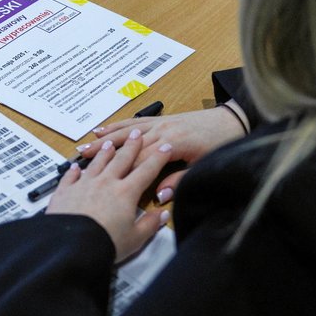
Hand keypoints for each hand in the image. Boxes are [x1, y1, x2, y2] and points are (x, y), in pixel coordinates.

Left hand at [46, 129, 173, 261]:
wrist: (72, 247)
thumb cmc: (104, 244)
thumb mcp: (135, 239)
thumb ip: (150, 224)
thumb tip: (162, 215)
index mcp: (125, 193)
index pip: (146, 170)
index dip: (157, 158)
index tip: (164, 148)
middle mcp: (105, 183)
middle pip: (121, 159)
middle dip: (131, 146)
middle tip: (136, 134)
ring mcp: (84, 185)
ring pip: (97, 163)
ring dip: (104, 152)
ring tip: (109, 144)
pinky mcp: (65, 192)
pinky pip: (71, 176)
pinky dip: (74, 170)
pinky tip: (75, 167)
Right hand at [75, 106, 246, 202]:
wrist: (233, 122)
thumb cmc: (221, 145)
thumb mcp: (202, 167)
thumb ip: (179, 181)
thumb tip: (160, 196)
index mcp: (172, 143)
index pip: (140, 158)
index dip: (121, 169)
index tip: (102, 177)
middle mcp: (163, 129)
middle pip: (128, 142)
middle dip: (104, 150)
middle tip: (82, 158)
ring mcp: (161, 122)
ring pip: (128, 130)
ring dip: (107, 137)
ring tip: (87, 143)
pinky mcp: (162, 119)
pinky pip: (136, 121)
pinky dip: (119, 125)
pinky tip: (106, 128)